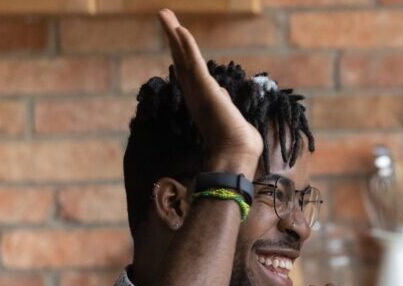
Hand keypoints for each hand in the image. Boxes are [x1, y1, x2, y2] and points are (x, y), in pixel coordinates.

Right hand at [158, 9, 262, 175]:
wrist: (237, 155)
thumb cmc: (238, 143)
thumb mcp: (230, 116)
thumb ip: (223, 103)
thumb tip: (222, 95)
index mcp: (201, 99)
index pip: (189, 69)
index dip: (181, 51)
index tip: (176, 35)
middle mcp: (195, 93)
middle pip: (181, 58)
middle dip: (172, 37)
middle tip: (163, 15)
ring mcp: (198, 91)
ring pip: (183, 57)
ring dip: (174, 34)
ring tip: (164, 13)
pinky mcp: (205, 90)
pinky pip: (194, 63)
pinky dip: (187, 46)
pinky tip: (179, 30)